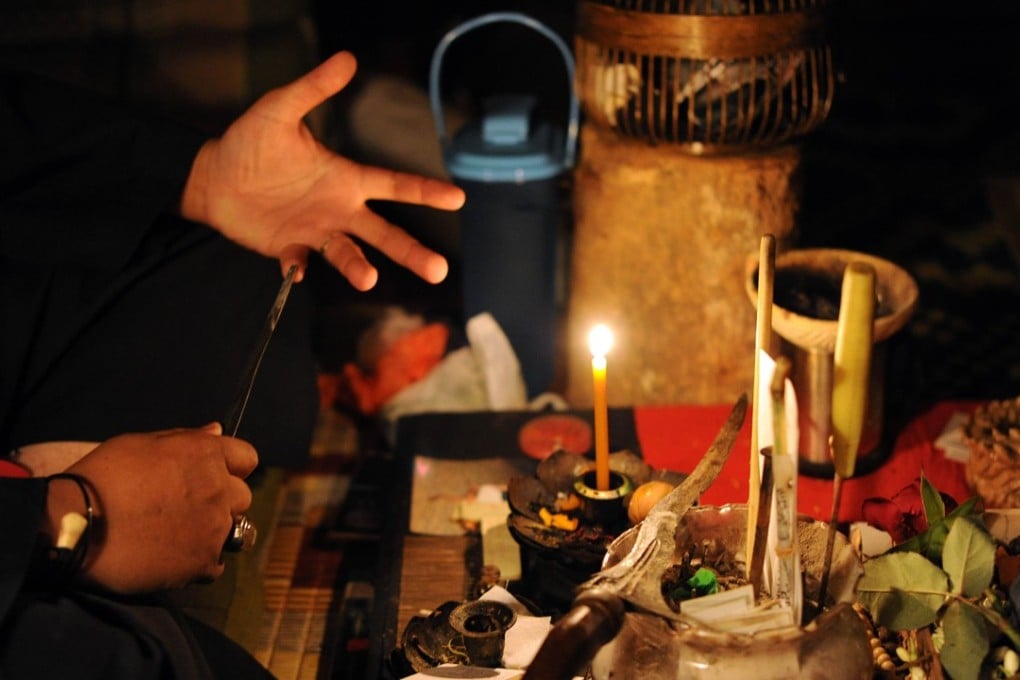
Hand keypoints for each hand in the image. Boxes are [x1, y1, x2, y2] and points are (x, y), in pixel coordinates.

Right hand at [54, 423, 256, 592]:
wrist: (75, 526)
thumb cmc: (102, 478)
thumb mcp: (140, 444)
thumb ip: (186, 438)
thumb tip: (217, 431)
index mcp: (206, 454)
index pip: (247, 458)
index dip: (230, 467)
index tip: (212, 477)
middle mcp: (218, 489)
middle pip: (242, 497)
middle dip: (222, 502)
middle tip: (187, 509)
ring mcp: (214, 527)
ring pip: (235, 531)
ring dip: (216, 533)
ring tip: (181, 536)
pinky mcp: (203, 561)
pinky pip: (216, 564)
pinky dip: (199, 563)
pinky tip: (173, 558)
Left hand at [180, 51, 465, 290]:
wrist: (214, 178)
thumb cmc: (251, 143)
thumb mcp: (280, 109)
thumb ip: (314, 89)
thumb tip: (346, 58)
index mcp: (346, 179)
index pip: (394, 185)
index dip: (426, 192)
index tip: (457, 198)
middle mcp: (339, 210)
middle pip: (385, 233)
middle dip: (412, 252)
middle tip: (438, 270)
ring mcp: (316, 231)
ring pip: (349, 254)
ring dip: (359, 267)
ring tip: (369, 278)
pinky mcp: (289, 248)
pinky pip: (299, 263)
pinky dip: (298, 268)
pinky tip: (296, 270)